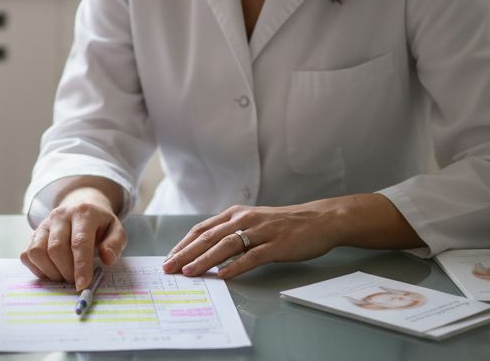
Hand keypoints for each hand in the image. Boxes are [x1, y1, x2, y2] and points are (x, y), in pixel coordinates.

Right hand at [20, 185, 125, 289]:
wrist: (82, 206)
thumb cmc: (100, 224)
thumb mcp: (116, 230)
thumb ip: (115, 244)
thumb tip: (107, 259)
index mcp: (83, 213)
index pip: (79, 242)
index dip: (81, 266)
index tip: (83, 285)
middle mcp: (60, 215)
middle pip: (56, 248)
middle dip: (66, 271)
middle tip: (76, 280)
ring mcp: (44, 224)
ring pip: (37, 252)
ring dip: (50, 271)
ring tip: (63, 275)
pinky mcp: (33, 233)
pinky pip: (27, 255)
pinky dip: (38, 268)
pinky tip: (52, 270)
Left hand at [163, 194, 420, 278]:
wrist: (320, 219)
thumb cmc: (285, 224)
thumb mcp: (254, 222)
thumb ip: (232, 232)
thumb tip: (207, 251)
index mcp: (237, 214)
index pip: (202, 229)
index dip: (183, 244)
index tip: (169, 258)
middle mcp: (245, 219)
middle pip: (209, 237)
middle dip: (186, 253)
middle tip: (169, 268)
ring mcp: (261, 232)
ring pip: (226, 245)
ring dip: (205, 260)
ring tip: (189, 273)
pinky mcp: (276, 245)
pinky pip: (252, 256)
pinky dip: (236, 266)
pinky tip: (223, 275)